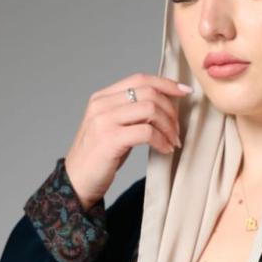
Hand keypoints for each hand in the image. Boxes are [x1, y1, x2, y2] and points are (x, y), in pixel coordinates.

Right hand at [64, 72, 190, 207]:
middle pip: (149, 92)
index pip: (140, 79)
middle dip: (170, 110)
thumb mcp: (112, 127)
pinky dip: (161, 140)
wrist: (76, 182)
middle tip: (176, 130)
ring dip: (168, 126)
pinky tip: (165, 149)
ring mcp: (104, 121)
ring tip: (172, 141)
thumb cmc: (98, 157)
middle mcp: (102, 104)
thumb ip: (130, 112)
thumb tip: (163, 105)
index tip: (184, 91)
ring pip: (150, 109)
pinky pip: (146, 132)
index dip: (165, 83)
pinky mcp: (110, 139)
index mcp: (102, 97)